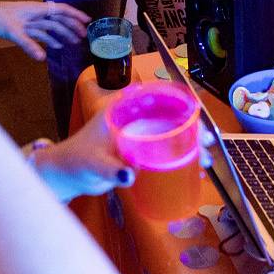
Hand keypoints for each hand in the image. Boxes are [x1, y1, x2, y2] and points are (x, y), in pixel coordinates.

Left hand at [0, 0, 90, 60]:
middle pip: (58, 19)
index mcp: (36, 10)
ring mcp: (28, 20)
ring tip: (73, 43)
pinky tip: (54, 47)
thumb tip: (42, 58)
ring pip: (50, 27)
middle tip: (84, 37)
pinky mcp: (21, 27)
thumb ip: (28, 44)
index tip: (88, 22)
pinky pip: (39, 33)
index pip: (61, 10)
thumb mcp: (11, 31)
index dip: (75, 16)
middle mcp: (35, 13)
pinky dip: (48, 39)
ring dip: (62, 34)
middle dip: (72, 27)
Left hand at [33, 114, 215, 201]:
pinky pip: (166, 152)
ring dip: (191, 145)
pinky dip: (181, 158)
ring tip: (205, 160)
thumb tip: (128, 177)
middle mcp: (135, 118)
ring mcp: (139, 135)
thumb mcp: (92, 163)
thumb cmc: (76, 161)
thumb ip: (109, 169)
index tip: (197, 117)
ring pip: (172, 134)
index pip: (157, 96)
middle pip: (171, 116)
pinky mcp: (142, 153)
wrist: (67, 175)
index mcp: (123, 109)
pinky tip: (195, 170)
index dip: (181, 103)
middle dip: (193, 128)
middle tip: (205, 145)